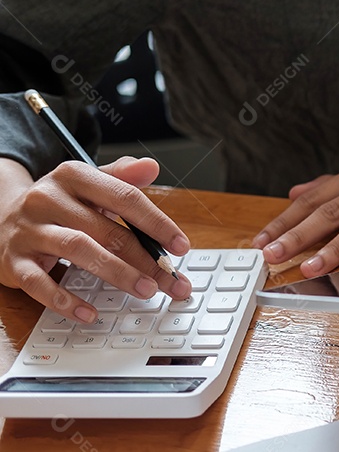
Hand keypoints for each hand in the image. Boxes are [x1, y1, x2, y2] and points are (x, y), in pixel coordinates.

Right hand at [0, 157, 191, 323]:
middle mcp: (48, 198)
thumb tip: (150, 166)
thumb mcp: (89, 185)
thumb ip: (121, 178)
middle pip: (107, 230)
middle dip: (146, 259)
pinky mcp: (13, 260)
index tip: (181, 246)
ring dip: (118, 273)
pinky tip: (90, 312)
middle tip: (170, 279)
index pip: (124, 197)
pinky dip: (66, 300)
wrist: (1, 217)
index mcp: (74, 176)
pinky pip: (40, 283)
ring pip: (79, 251)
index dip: (157, 223)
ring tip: (145, 289)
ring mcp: (29, 230)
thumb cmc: (60, 204)